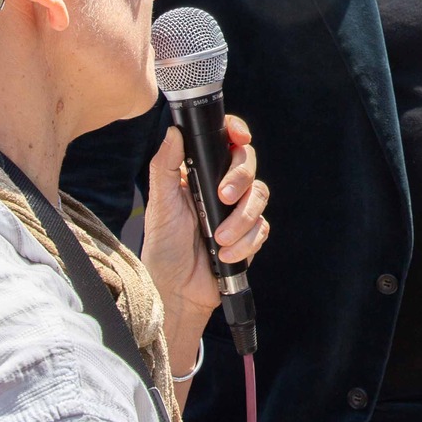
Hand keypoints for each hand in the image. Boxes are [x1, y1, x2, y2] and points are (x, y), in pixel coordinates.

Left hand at [139, 118, 268, 324]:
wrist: (175, 290)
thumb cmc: (163, 246)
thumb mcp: (160, 203)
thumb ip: (166, 166)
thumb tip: (174, 132)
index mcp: (200, 175)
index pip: (225, 143)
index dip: (237, 133)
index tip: (240, 136)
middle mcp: (221, 188)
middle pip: (248, 165)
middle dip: (240, 179)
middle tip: (224, 197)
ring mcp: (237, 212)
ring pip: (260, 196)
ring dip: (242, 219)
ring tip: (219, 238)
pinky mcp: (248, 235)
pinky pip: (262, 228)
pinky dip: (246, 242)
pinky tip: (227, 254)